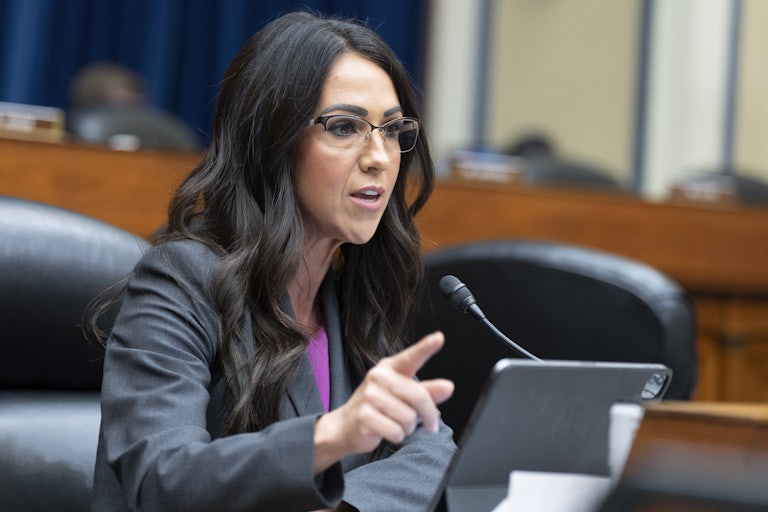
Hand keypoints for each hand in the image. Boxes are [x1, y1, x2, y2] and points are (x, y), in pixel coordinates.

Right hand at [313, 331, 453, 472]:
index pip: (411, 357)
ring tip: (394, 423)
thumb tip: (448, 387)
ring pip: (409, 418)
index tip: (440, 338)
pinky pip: (397, 431)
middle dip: (428, 415)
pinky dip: (397, 436)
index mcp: (390, 367)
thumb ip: (427, 391)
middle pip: (419, 397)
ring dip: (408, 427)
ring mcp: (369, 396)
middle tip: (430, 424)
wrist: (345, 426)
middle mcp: (378, 377)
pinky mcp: (365, 416)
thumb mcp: (403, 395)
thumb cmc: (378, 407)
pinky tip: (386, 431)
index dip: (426, 347)